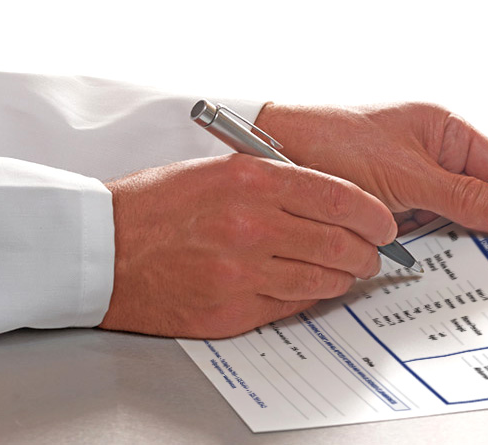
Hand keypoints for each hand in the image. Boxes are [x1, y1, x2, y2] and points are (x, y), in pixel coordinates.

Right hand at [99, 154, 395, 338]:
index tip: (384, 222)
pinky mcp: (233, 309)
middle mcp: (252, 225)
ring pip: (324, 280)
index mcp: (252, 180)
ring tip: (346, 271)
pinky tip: (310, 285)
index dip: (374, 215)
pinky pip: (293, 306)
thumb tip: (331, 201)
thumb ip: (278, 182)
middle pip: (342, 244)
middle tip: (372, 253)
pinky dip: (311, 296)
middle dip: (368, 252)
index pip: (340, 198)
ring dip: (344, 277)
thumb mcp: (218, 170)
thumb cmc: (157, 205)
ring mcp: (243, 272)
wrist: (103, 247)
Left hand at [255, 103, 487, 234]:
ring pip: (450, 220)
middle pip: (477, 198)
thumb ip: (461, 197)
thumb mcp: (405, 173)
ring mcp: (410, 185)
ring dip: (460, 243)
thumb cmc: (335, 142)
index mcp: (444, 131)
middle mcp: (431, 157)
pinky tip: (445, 270)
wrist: (272, 154)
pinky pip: (422, 233)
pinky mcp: (390, 210)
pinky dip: (431, 250)